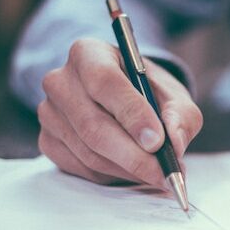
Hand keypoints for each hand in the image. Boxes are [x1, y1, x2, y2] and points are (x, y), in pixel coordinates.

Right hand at [37, 38, 201, 186]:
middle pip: (93, 125)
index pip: (104, 82)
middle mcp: (61, 80)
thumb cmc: (148, 92)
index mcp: (88, 53)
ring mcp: (49, 113)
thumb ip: (180, 115)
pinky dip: (113, 176)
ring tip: (157, 173)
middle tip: (164, 172)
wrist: (124, 99)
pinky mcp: (48, 141)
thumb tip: (174, 143)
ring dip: (128, 169)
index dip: (132, 114)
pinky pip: (81, 168)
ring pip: (89, 152)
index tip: (157, 141)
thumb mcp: (173, 95)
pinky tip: (133, 171)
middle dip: (134, 155)